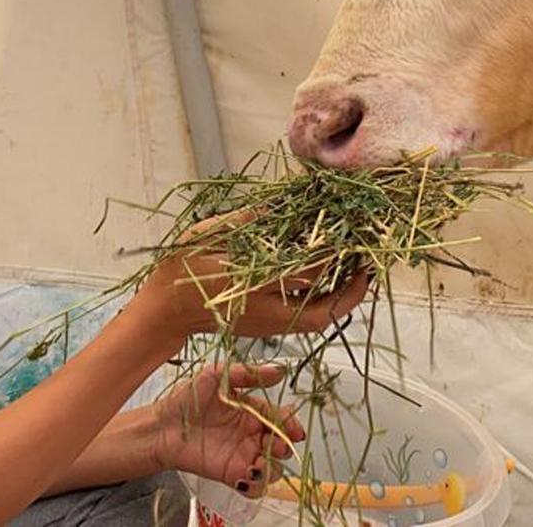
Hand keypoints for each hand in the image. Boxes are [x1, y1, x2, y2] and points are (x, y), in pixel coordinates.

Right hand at [139, 211, 370, 339]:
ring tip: (357, 273)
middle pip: (322, 312)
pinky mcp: (266, 329)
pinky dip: (323, 303)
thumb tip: (280, 202)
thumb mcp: (208, 235)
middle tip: (368, 267)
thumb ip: (246, 221)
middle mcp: (265, 312)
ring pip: (317, 321)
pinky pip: (304, 320)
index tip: (350, 237)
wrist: (164, 312)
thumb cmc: (182, 268)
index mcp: (251, 286)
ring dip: (342, 300)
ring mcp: (267, 325)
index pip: (305, 275)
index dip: (333, 257)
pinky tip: (329, 283)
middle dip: (352, 292)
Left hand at [150, 363, 303, 497]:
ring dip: (273, 467)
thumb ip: (248, 374)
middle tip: (277, 445)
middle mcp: (251, 434)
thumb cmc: (187, 400)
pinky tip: (248, 476)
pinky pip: (253, 486)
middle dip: (284, 446)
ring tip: (260, 462)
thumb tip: (279, 371)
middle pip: (280, 444)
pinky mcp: (231, 474)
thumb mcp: (217, 377)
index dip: (290, 423)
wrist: (162, 427)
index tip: (294, 429)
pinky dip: (257, 485)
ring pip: (272, 467)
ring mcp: (242, 456)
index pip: (280, 418)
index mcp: (251, 411)